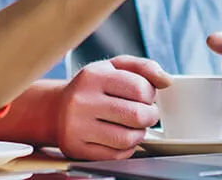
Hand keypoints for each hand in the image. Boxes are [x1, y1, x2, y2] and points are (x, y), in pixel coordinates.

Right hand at [56, 56, 170, 160]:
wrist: (56, 109)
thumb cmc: (92, 87)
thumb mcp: (114, 67)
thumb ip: (143, 68)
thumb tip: (166, 80)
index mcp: (93, 76)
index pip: (139, 88)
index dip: (150, 95)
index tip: (145, 96)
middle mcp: (82, 100)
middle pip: (136, 115)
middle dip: (150, 116)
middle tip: (146, 113)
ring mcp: (77, 126)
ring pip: (127, 138)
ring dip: (139, 134)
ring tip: (134, 126)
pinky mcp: (76, 148)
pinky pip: (116, 155)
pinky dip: (126, 148)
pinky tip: (120, 137)